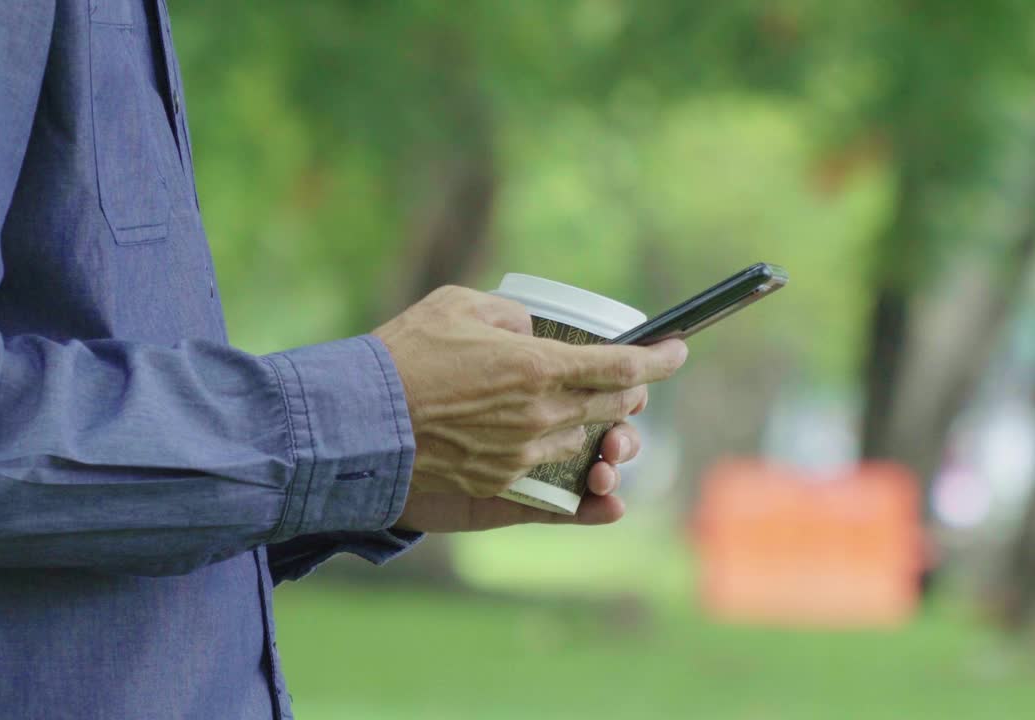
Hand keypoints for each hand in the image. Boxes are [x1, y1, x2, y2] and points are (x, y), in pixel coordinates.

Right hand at [373, 285, 684, 513]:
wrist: (356, 421)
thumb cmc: (402, 356)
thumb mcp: (458, 306)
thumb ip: (510, 316)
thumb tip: (531, 333)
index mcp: (537, 366)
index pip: (622, 367)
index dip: (659, 360)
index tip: (678, 351)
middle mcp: (540, 415)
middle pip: (613, 409)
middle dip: (631, 394)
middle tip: (632, 381)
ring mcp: (522, 455)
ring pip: (586, 444)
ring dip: (600, 430)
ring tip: (596, 416)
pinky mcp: (499, 484)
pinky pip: (557, 483)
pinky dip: (578, 476)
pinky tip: (593, 479)